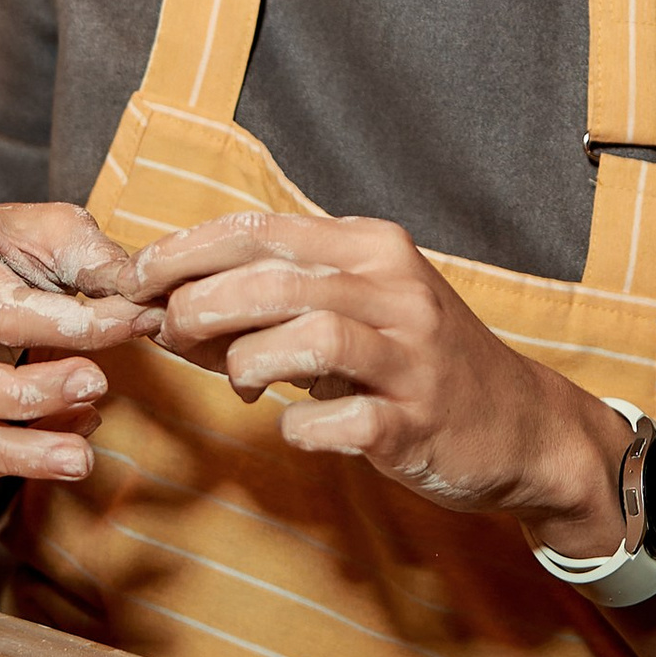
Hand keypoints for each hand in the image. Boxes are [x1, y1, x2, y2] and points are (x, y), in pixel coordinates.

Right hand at [0, 203, 163, 487]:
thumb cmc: (19, 245)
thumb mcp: (58, 230)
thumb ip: (95, 259)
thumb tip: (139, 301)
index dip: (72, 324)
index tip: (137, 324)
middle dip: (19, 397)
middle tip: (96, 385)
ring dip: (15, 453)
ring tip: (81, 458)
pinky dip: (16, 458)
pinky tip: (71, 433)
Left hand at [135, 212, 629, 548]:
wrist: (520, 426)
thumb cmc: (414, 360)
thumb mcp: (353, 311)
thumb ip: (272, 303)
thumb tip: (166, 308)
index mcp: (373, 247)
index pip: (261, 228)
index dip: (187, 249)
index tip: (135, 275)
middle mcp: (396, 290)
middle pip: (275, 277)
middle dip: (202, 304)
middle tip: (168, 331)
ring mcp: (412, 357)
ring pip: (309, 335)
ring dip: (249, 361)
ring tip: (238, 382)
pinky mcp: (419, 422)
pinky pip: (341, 421)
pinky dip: (301, 427)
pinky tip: (295, 428)